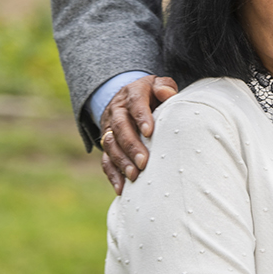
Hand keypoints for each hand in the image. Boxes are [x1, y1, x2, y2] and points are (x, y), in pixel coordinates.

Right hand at [99, 75, 178, 192]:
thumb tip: (166, 93)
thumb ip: (164, 86)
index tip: (149, 132)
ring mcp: (109, 128)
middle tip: (144, 162)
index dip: (141, 117)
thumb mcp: (158, 84)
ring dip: (121, 161)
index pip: (135, 103)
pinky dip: (112, 175)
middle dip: (131, 146)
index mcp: (132, 94)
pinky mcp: (107, 145)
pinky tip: (121, 189)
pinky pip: (105, 160)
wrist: (128, 98)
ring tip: (134, 176)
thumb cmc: (152, 94)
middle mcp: (117, 111)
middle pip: (120, 128)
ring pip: (110, 145)